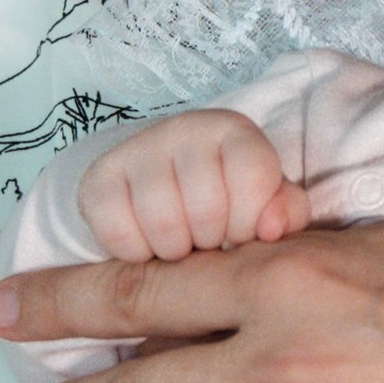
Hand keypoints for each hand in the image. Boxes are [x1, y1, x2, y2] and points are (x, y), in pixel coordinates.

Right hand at [76, 109, 310, 262]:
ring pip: (163, 224)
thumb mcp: (268, 206)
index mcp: (235, 132)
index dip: (249, 222)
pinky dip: (136, 254)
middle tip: (207, 240)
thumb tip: (272, 227)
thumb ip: (285, 213)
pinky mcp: (97, 178)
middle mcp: (184, 128)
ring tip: (181, 244)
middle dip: (211, 242)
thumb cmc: (228, 204)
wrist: (161, 191)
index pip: (253, 177)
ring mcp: (137, 149)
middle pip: (207, 209)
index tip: (242, 233)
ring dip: (175, 251)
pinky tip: (147, 243)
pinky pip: (119, 234)